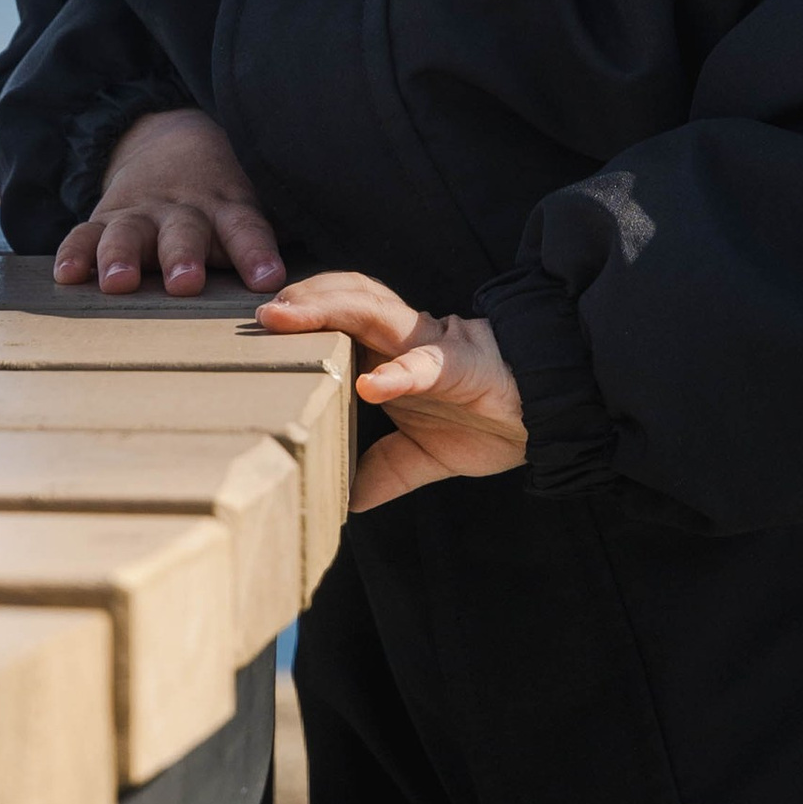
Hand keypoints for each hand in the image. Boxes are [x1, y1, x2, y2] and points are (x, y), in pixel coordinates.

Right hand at [54, 107, 286, 295]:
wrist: (167, 142)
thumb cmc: (221, 198)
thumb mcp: (251, 206)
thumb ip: (276, 240)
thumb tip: (335, 283)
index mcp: (228, 208)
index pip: (247, 228)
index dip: (256, 251)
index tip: (267, 279)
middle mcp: (184, 210)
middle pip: (185, 232)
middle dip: (184, 256)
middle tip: (185, 282)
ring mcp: (141, 213)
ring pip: (131, 232)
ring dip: (122, 256)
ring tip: (117, 282)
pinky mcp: (105, 217)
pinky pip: (85, 233)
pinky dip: (75, 253)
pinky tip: (67, 275)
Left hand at [256, 270, 526, 508]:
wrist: (550, 415)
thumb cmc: (486, 420)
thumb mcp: (423, 458)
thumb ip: (383, 472)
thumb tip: (343, 504)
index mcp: (391, 354)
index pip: (338, 319)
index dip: (298, 315)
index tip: (252, 330)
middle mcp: (405, 340)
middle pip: (347, 300)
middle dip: (302, 299)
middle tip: (256, 313)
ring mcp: (433, 348)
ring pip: (375, 311)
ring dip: (328, 309)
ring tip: (286, 318)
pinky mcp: (466, 367)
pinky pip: (428, 366)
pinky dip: (399, 375)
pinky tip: (372, 386)